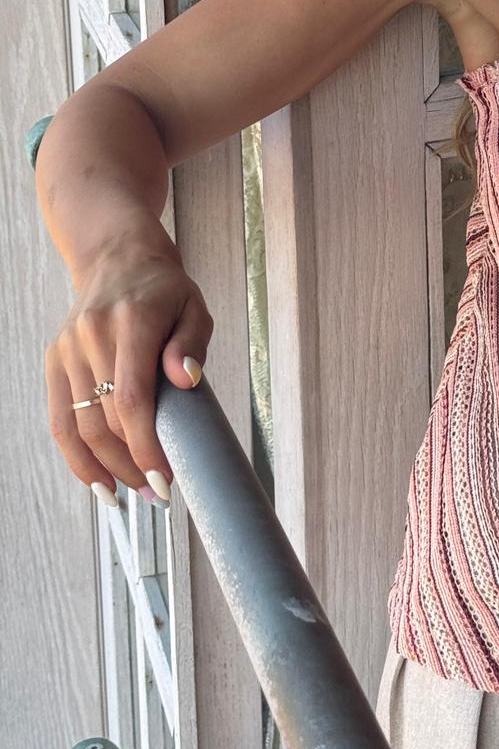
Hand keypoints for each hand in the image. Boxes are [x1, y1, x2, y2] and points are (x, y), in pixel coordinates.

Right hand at [45, 244, 211, 509]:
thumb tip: (186, 379)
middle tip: (159, 491)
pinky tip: (99, 483)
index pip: (131, 397)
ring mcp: (67, 350)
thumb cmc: (163, 288)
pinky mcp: (54, 361)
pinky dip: (77, 457)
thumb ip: (192, 344)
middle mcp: (92, 336)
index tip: (165, 477)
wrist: (116, 257)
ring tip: (133, 492)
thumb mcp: (193, 306)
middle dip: (131, 464)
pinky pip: (59, 420)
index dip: (145, 445)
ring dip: (106, 468)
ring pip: (79, 426)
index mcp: (131, 321)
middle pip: (104, 419)